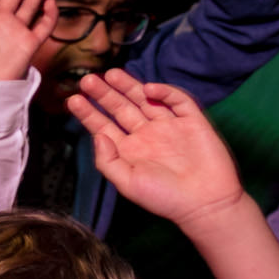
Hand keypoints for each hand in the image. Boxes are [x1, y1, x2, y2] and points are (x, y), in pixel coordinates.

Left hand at [65, 69, 247, 228]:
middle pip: (121, 108)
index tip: (73, 100)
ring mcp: (169, 126)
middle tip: (88, 81)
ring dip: (129, 86)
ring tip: (110, 74)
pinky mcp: (192, 122)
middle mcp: (147, 135)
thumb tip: (96, 136)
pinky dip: (164, 92)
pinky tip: (148, 89)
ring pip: (145, 100)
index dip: (89, 113)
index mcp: (129, 150)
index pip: (104, 127)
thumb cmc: (164, 198)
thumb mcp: (127, 183)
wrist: (206, 203)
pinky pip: (178, 101)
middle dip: (105, 94)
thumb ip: (107, 160)